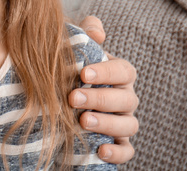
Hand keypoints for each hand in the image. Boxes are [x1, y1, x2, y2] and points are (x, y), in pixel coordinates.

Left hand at [73, 15, 139, 163]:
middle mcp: (125, 98)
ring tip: (83, 121)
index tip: (83, 74)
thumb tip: (96, 32)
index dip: (107, 72)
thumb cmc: (70, 68)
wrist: (57, 97)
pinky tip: (101, 150)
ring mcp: (123, 122)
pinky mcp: (118, 144)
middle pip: (126, 99)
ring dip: (108, 124)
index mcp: (118, 74)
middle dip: (100, 98)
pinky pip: (127, 151)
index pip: (124, 71)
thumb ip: (86, 32)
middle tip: (73, 98)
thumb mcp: (75, 46)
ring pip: (129, 125)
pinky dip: (118, 153)